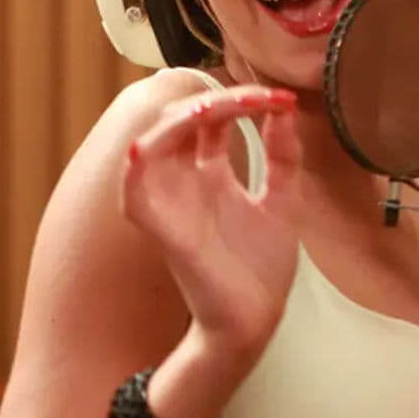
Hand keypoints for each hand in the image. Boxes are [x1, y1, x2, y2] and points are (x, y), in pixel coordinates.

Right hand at [121, 84, 302, 358]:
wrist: (255, 320)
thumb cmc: (261, 268)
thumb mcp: (282, 200)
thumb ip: (282, 156)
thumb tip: (285, 110)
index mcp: (210, 174)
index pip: (212, 120)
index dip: (241, 100)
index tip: (282, 99)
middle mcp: (184, 182)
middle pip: (179, 121)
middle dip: (212, 100)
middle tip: (254, 97)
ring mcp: (170, 203)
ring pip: (151, 144)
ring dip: (175, 121)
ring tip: (211, 109)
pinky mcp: (160, 230)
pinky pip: (133, 190)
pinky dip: (136, 164)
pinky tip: (151, 144)